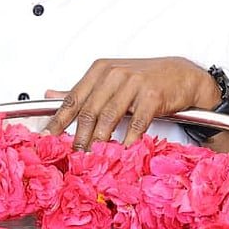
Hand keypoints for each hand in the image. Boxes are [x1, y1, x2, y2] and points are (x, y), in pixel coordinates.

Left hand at [42, 57, 220, 149]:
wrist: (181, 75)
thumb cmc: (144, 79)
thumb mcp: (110, 80)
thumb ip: (82, 90)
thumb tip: (50, 95)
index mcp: (99, 70)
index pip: (73, 99)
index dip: (58, 121)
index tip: (46, 138)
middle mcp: (114, 74)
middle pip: (89, 111)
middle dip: (78, 137)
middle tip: (72, 156)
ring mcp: (133, 83)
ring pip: (108, 117)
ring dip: (99, 141)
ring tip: (92, 158)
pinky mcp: (152, 95)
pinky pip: (136, 122)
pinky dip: (127, 140)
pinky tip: (122, 152)